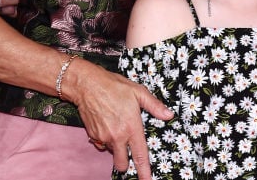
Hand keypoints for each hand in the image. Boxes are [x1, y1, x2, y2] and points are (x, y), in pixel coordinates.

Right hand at [68, 59, 173, 179]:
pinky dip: (105, 140)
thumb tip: (168, 115)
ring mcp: (103, 138)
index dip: (144, 170)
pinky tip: (107, 125)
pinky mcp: (93, 136)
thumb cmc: (114, 86)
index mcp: (131, 127)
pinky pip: (101, 144)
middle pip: (122, 163)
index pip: (140, 155)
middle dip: (126, 164)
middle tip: (129, 155)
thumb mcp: (138, 92)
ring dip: (116, 147)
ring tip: (117, 127)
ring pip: (112, 152)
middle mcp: (117, 136)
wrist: (88, 85)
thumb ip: (154, 106)